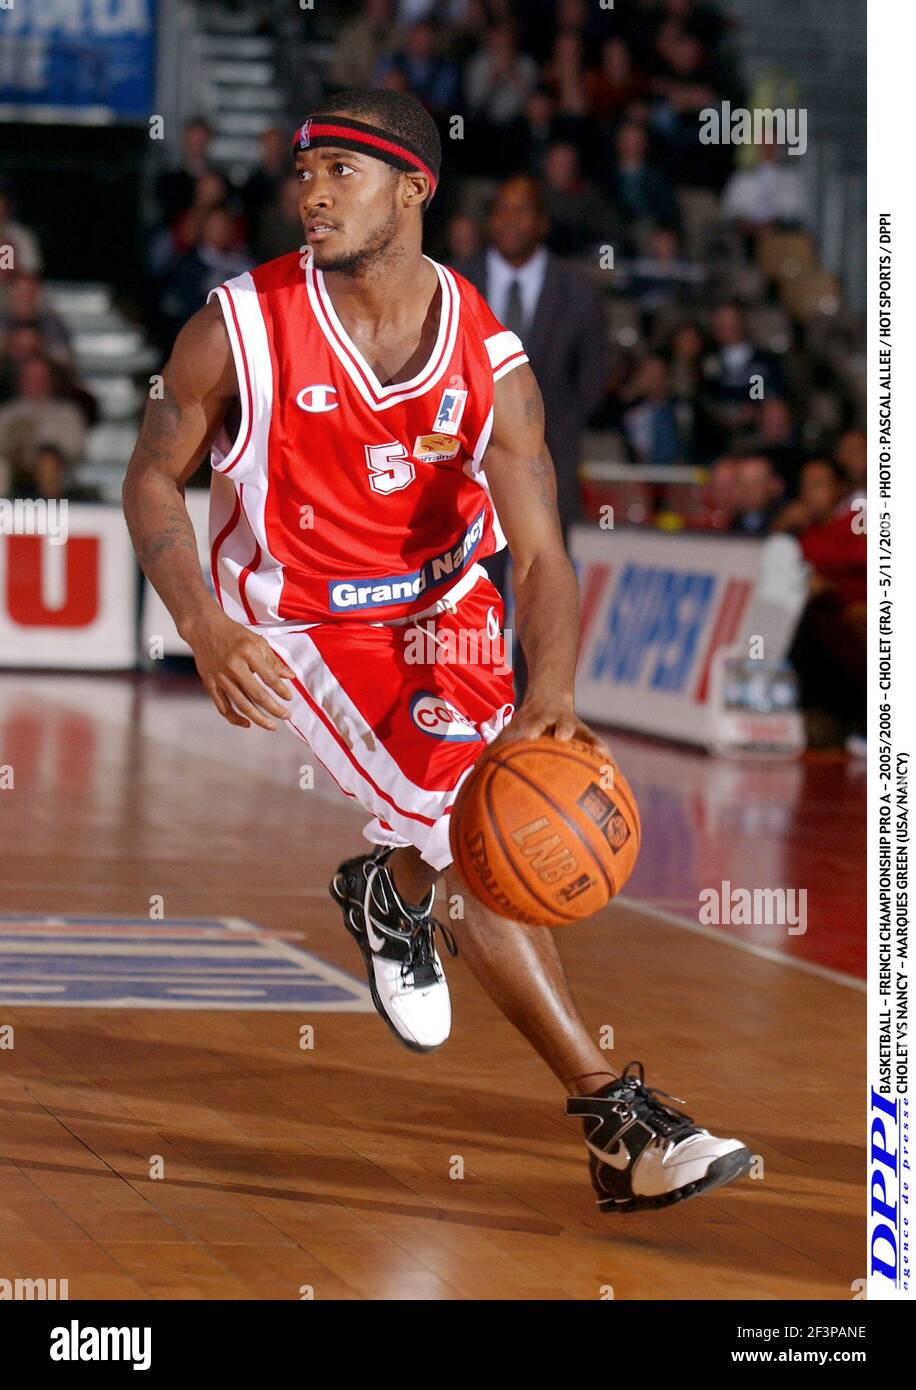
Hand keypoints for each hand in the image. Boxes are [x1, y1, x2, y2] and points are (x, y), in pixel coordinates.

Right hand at [184, 610, 294, 729]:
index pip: (269, 677)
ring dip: (258, 718)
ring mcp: (220, 677)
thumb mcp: (257, 641)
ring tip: (272, 726)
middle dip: (274, 709)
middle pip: (257, 694)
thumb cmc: (234, 635)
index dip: (281, 690)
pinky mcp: (210, 684)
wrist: (204, 629)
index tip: (289, 697)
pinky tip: (248, 723)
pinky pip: (223, 707)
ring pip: (241, 704)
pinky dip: (235, 718)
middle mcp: (233, 666)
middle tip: (286, 716)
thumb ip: (273, 660)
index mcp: (247, 653)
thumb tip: (290, 676)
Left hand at [491, 691, 612, 761]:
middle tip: (563, 736)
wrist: (551, 696)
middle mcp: (555, 722)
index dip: (530, 728)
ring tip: (604, 757)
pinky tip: (615, 772)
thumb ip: (494, 751)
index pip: (531, 723)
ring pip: (585, 732)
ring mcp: (573, 726)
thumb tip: (473, 774)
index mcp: (534, 722)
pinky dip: (605, 757)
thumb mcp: (510, 731)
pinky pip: (597, 746)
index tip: (530, 735)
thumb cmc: (526, 723)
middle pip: (561, 722)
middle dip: (562, 728)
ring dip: (591, 742)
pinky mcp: (585, 733)